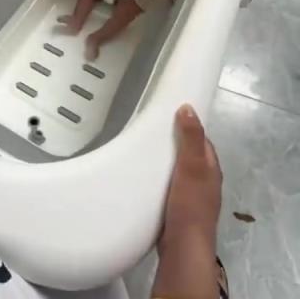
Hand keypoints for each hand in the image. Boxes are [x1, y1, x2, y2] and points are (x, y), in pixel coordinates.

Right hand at [158, 105, 221, 248]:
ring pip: (178, 174)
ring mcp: (192, 200)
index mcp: (212, 170)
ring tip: (144, 152)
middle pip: (190, 157)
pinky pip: (169, 189)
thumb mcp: (192, 166)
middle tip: (152, 133)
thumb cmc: (190, 205)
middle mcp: (205, 184)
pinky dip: (159, 181)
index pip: (202, 141)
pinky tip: (144, 180)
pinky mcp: (178, 212)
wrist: (182, 249)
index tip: (170, 116)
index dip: (189, 127)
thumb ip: (191, 138)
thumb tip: (188, 107)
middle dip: (174, 145)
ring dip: (165, 164)